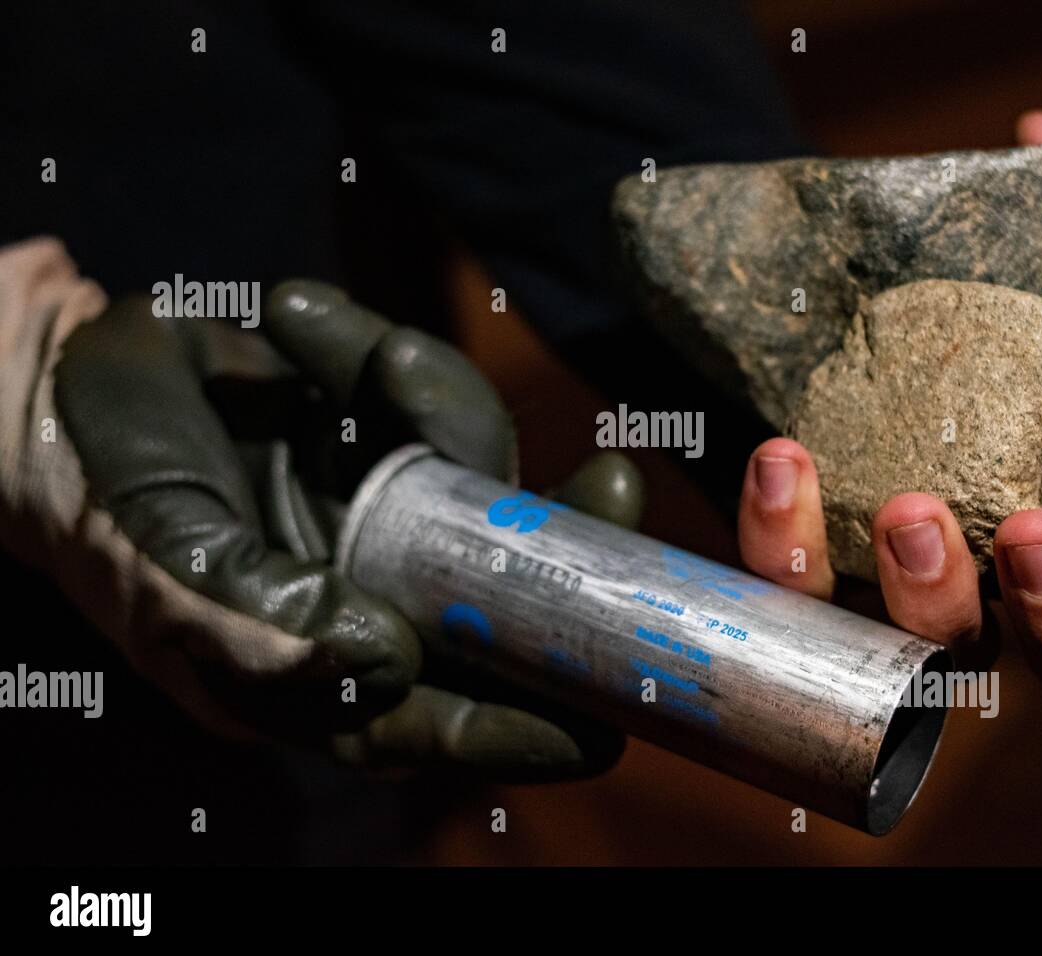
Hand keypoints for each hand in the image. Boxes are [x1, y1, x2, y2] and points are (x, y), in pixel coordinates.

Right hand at [0, 237, 636, 777]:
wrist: (63, 384)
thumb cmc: (98, 494)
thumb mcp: (160, 566)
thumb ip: (254, 626)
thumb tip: (386, 661)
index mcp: (311, 668)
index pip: (431, 719)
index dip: (520, 726)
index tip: (607, 719)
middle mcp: (366, 600)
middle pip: (494, 609)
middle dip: (560, 556)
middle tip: (612, 488)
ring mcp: (383, 520)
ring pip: (479, 489)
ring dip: (443, 408)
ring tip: (352, 346)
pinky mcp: (383, 442)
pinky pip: (428, 402)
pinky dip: (374, 350)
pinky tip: (295, 318)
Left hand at [736, 107, 1041, 682]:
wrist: (807, 365)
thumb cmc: (936, 336)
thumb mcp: (992, 267)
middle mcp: (1016, 576)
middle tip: (1035, 529)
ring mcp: (912, 595)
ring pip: (938, 651)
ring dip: (932, 595)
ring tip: (907, 510)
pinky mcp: (813, 585)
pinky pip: (795, 590)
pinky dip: (788, 536)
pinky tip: (784, 457)